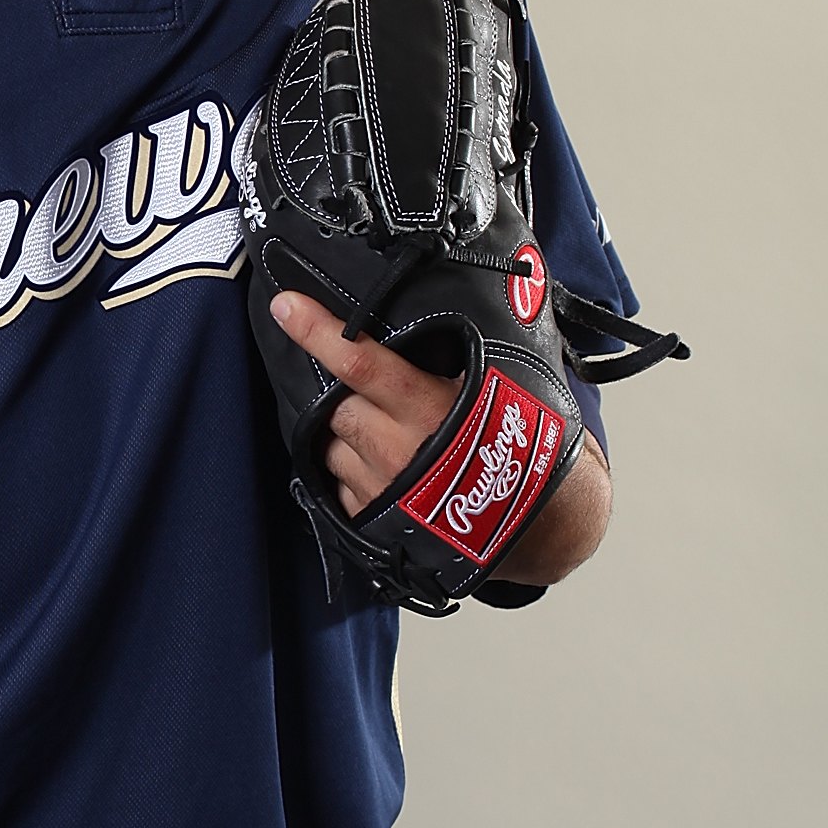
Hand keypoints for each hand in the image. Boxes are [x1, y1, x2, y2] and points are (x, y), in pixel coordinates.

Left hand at [268, 285, 612, 582]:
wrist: (541, 523)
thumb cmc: (523, 445)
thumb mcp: (497, 388)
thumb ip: (455, 353)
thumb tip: (435, 303)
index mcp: (428, 410)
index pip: (361, 364)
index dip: (319, 333)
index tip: (286, 306)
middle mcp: (396, 451)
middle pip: (337, 406)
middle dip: (343, 395)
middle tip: (374, 394)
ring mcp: (380, 491)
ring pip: (331, 446)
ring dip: (345, 434)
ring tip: (386, 433)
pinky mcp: (371, 523)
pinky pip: (339, 485)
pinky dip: (351, 470)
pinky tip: (383, 467)